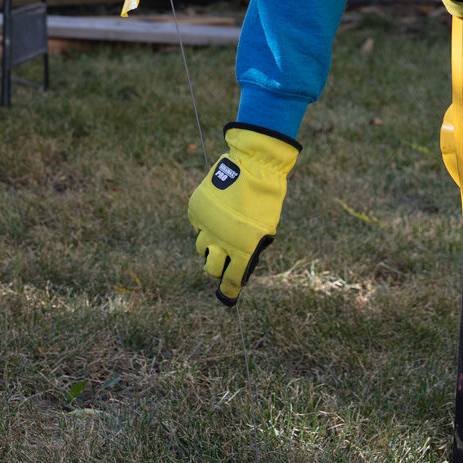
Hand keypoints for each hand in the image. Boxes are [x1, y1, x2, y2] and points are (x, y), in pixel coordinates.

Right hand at [187, 124, 299, 305]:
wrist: (253, 166)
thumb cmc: (266, 199)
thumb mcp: (265, 229)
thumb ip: (251, 247)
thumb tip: (242, 260)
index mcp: (243, 248)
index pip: (232, 280)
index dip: (229, 290)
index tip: (227, 295)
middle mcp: (221, 241)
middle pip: (211, 268)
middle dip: (216, 269)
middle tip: (221, 263)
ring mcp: (206, 225)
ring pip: (201, 247)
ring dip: (210, 244)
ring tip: (220, 233)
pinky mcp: (196, 210)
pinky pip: (197, 224)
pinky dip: (204, 223)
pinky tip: (215, 213)